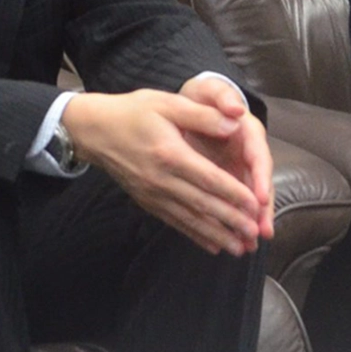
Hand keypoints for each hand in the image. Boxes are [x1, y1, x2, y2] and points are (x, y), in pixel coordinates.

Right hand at [61, 89, 264, 255]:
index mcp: (170, 153)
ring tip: (239, 249)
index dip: (234, 194)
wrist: (94, 131)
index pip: (209, 179)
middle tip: (255, 235)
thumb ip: (202, 115)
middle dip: (231, 222)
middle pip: (203, 204)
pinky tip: (212, 246)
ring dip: (216, 235)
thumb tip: (235, 123)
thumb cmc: (133, 112)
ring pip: (190, 219)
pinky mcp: (147, 201)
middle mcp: (161, 179)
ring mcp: (153, 193)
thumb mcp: (167, 103)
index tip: (256, 206)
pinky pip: (175, 222)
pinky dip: (195, 235)